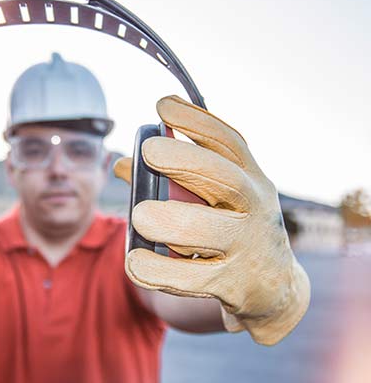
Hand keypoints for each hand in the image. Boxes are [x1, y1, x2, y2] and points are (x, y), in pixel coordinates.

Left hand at [114, 95, 309, 344]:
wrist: (273, 287)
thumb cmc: (231, 228)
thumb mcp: (213, 198)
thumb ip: (170, 178)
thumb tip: (120, 163)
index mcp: (251, 178)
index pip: (229, 142)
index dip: (196, 121)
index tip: (162, 106)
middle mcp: (255, 208)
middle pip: (227, 180)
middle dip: (187, 161)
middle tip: (148, 152)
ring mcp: (247, 247)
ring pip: (212, 231)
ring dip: (172, 220)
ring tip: (139, 216)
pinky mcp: (233, 284)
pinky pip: (193, 278)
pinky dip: (160, 271)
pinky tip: (135, 262)